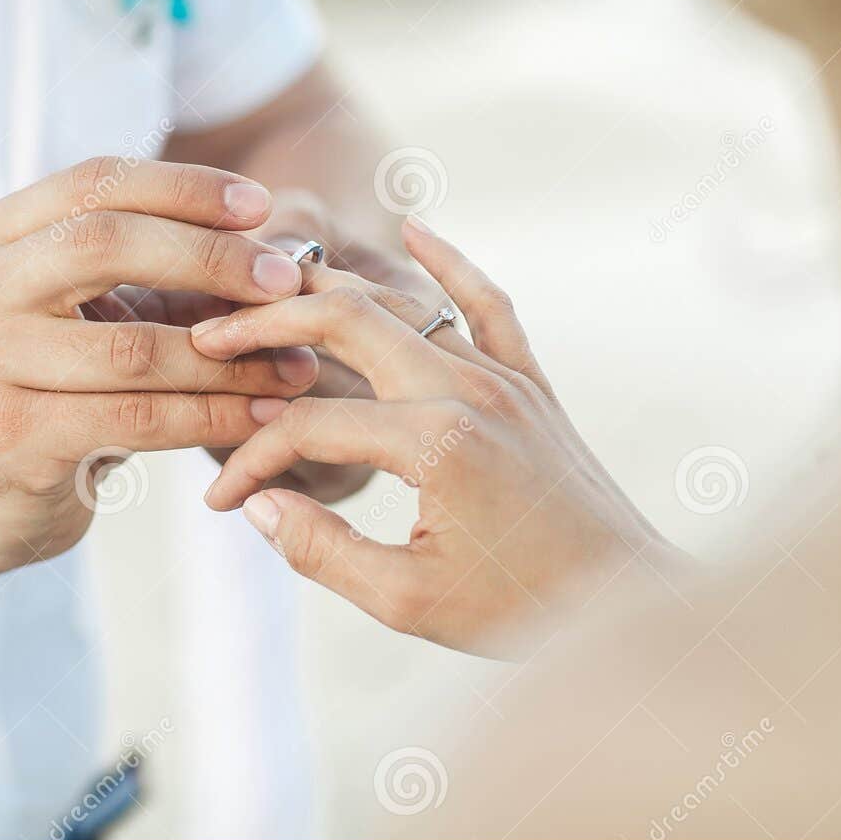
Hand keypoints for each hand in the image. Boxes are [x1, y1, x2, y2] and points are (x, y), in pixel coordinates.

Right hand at [0, 157, 317, 583]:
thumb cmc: (53, 392)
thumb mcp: (88, 318)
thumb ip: (159, 279)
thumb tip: (281, 256)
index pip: (94, 184)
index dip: (183, 188)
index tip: (260, 205)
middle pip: (105, 243)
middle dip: (210, 258)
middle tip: (287, 282)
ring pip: (133, 346)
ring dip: (230, 358)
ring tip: (296, 366)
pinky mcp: (13, 436)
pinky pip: (136, 416)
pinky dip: (211, 416)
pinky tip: (260, 417)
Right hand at [193, 217, 682, 658]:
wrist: (629, 604)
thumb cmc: (520, 612)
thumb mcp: (407, 602)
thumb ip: (321, 551)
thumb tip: (256, 506)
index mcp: (433, 444)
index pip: (308, 425)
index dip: (251, 458)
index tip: (221, 503)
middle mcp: (467, 391)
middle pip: (345, 320)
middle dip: (267, 322)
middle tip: (211, 336)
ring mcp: (503, 379)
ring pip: (403, 303)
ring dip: (332, 292)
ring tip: (268, 293)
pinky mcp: (531, 384)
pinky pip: (487, 303)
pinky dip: (450, 261)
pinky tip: (413, 227)